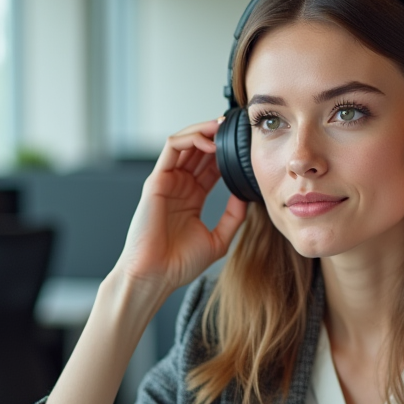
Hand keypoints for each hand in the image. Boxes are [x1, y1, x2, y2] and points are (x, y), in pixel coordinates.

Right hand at [114, 118, 246, 297]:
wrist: (156, 276)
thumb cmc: (180, 264)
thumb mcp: (218, 239)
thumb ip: (233, 216)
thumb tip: (247, 196)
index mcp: (192, 197)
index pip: (211, 165)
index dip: (227, 152)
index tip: (245, 145)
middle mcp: (179, 186)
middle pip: (198, 149)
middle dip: (216, 135)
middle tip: (235, 127)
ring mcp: (168, 181)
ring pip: (185, 142)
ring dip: (204, 130)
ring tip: (222, 127)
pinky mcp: (157, 180)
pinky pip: (172, 148)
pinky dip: (190, 138)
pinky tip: (209, 142)